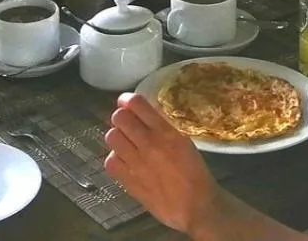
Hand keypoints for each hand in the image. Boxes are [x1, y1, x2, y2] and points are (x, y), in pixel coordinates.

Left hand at [104, 93, 222, 234]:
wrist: (196, 207)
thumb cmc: (196, 174)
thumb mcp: (184, 142)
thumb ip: (163, 128)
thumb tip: (144, 115)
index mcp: (166, 132)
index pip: (136, 104)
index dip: (127, 100)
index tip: (126, 102)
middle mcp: (149, 144)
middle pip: (119, 118)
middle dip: (121, 118)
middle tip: (127, 124)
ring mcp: (137, 163)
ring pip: (111, 137)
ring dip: (117, 137)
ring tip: (125, 143)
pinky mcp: (129, 181)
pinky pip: (110, 162)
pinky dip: (115, 159)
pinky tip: (124, 161)